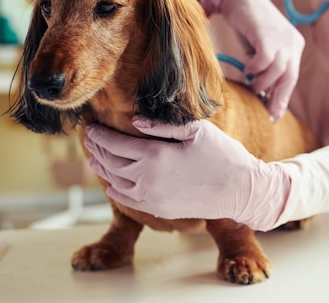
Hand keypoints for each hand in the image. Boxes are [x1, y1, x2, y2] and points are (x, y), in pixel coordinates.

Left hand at [84, 117, 291, 230]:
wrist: (240, 190)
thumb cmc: (223, 154)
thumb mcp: (196, 130)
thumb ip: (162, 125)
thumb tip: (134, 120)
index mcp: (156, 155)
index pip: (115, 144)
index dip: (99, 135)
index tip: (90, 127)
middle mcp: (148, 179)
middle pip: (110, 162)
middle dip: (96, 149)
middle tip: (88, 139)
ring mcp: (152, 197)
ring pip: (116, 182)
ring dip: (102, 168)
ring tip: (95, 158)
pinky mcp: (159, 209)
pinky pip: (128, 199)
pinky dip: (115, 189)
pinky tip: (112, 182)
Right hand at [199, 0, 304, 120]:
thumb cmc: (247, 25)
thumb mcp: (261, 50)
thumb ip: (266, 69)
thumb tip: (264, 95)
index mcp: (294, 46)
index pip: (291, 77)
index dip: (282, 97)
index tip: (274, 114)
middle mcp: (292, 42)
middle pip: (290, 78)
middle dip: (278, 98)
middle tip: (268, 114)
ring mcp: (282, 38)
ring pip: (277, 72)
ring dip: (262, 83)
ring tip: (251, 84)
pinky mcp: (268, 35)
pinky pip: (265, 61)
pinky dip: (255, 69)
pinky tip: (247, 69)